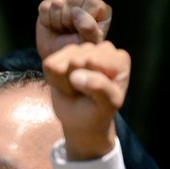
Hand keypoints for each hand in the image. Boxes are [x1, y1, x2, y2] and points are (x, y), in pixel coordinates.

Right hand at [36, 0, 111, 60]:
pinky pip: (45, 8)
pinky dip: (46, 21)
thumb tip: (76, 11)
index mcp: (100, 7)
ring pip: (57, 5)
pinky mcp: (50, 3)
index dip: (83, 20)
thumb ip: (89, 28)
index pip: (92, 4)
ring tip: (63, 29)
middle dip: (68, 24)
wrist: (57, 54)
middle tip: (70, 32)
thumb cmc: (77, 47)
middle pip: (71, 7)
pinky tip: (53, 26)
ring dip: (56, 23)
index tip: (82, 31)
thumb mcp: (88, 42)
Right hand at [43, 41, 128, 159]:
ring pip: (60, 64)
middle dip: (75, 82)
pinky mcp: (62, 55)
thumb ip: (100, 88)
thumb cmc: (98, 111)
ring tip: (75, 89)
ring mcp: (81, 50)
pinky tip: (65, 85)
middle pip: (76, 61)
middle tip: (84, 93)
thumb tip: (76, 74)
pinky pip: (50, 65)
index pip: (93, 62)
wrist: (81, 119)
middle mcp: (102, 49)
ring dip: (64, 82)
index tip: (97, 94)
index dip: (89, 81)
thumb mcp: (108, 105)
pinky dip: (53, 80)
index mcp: (119, 59)